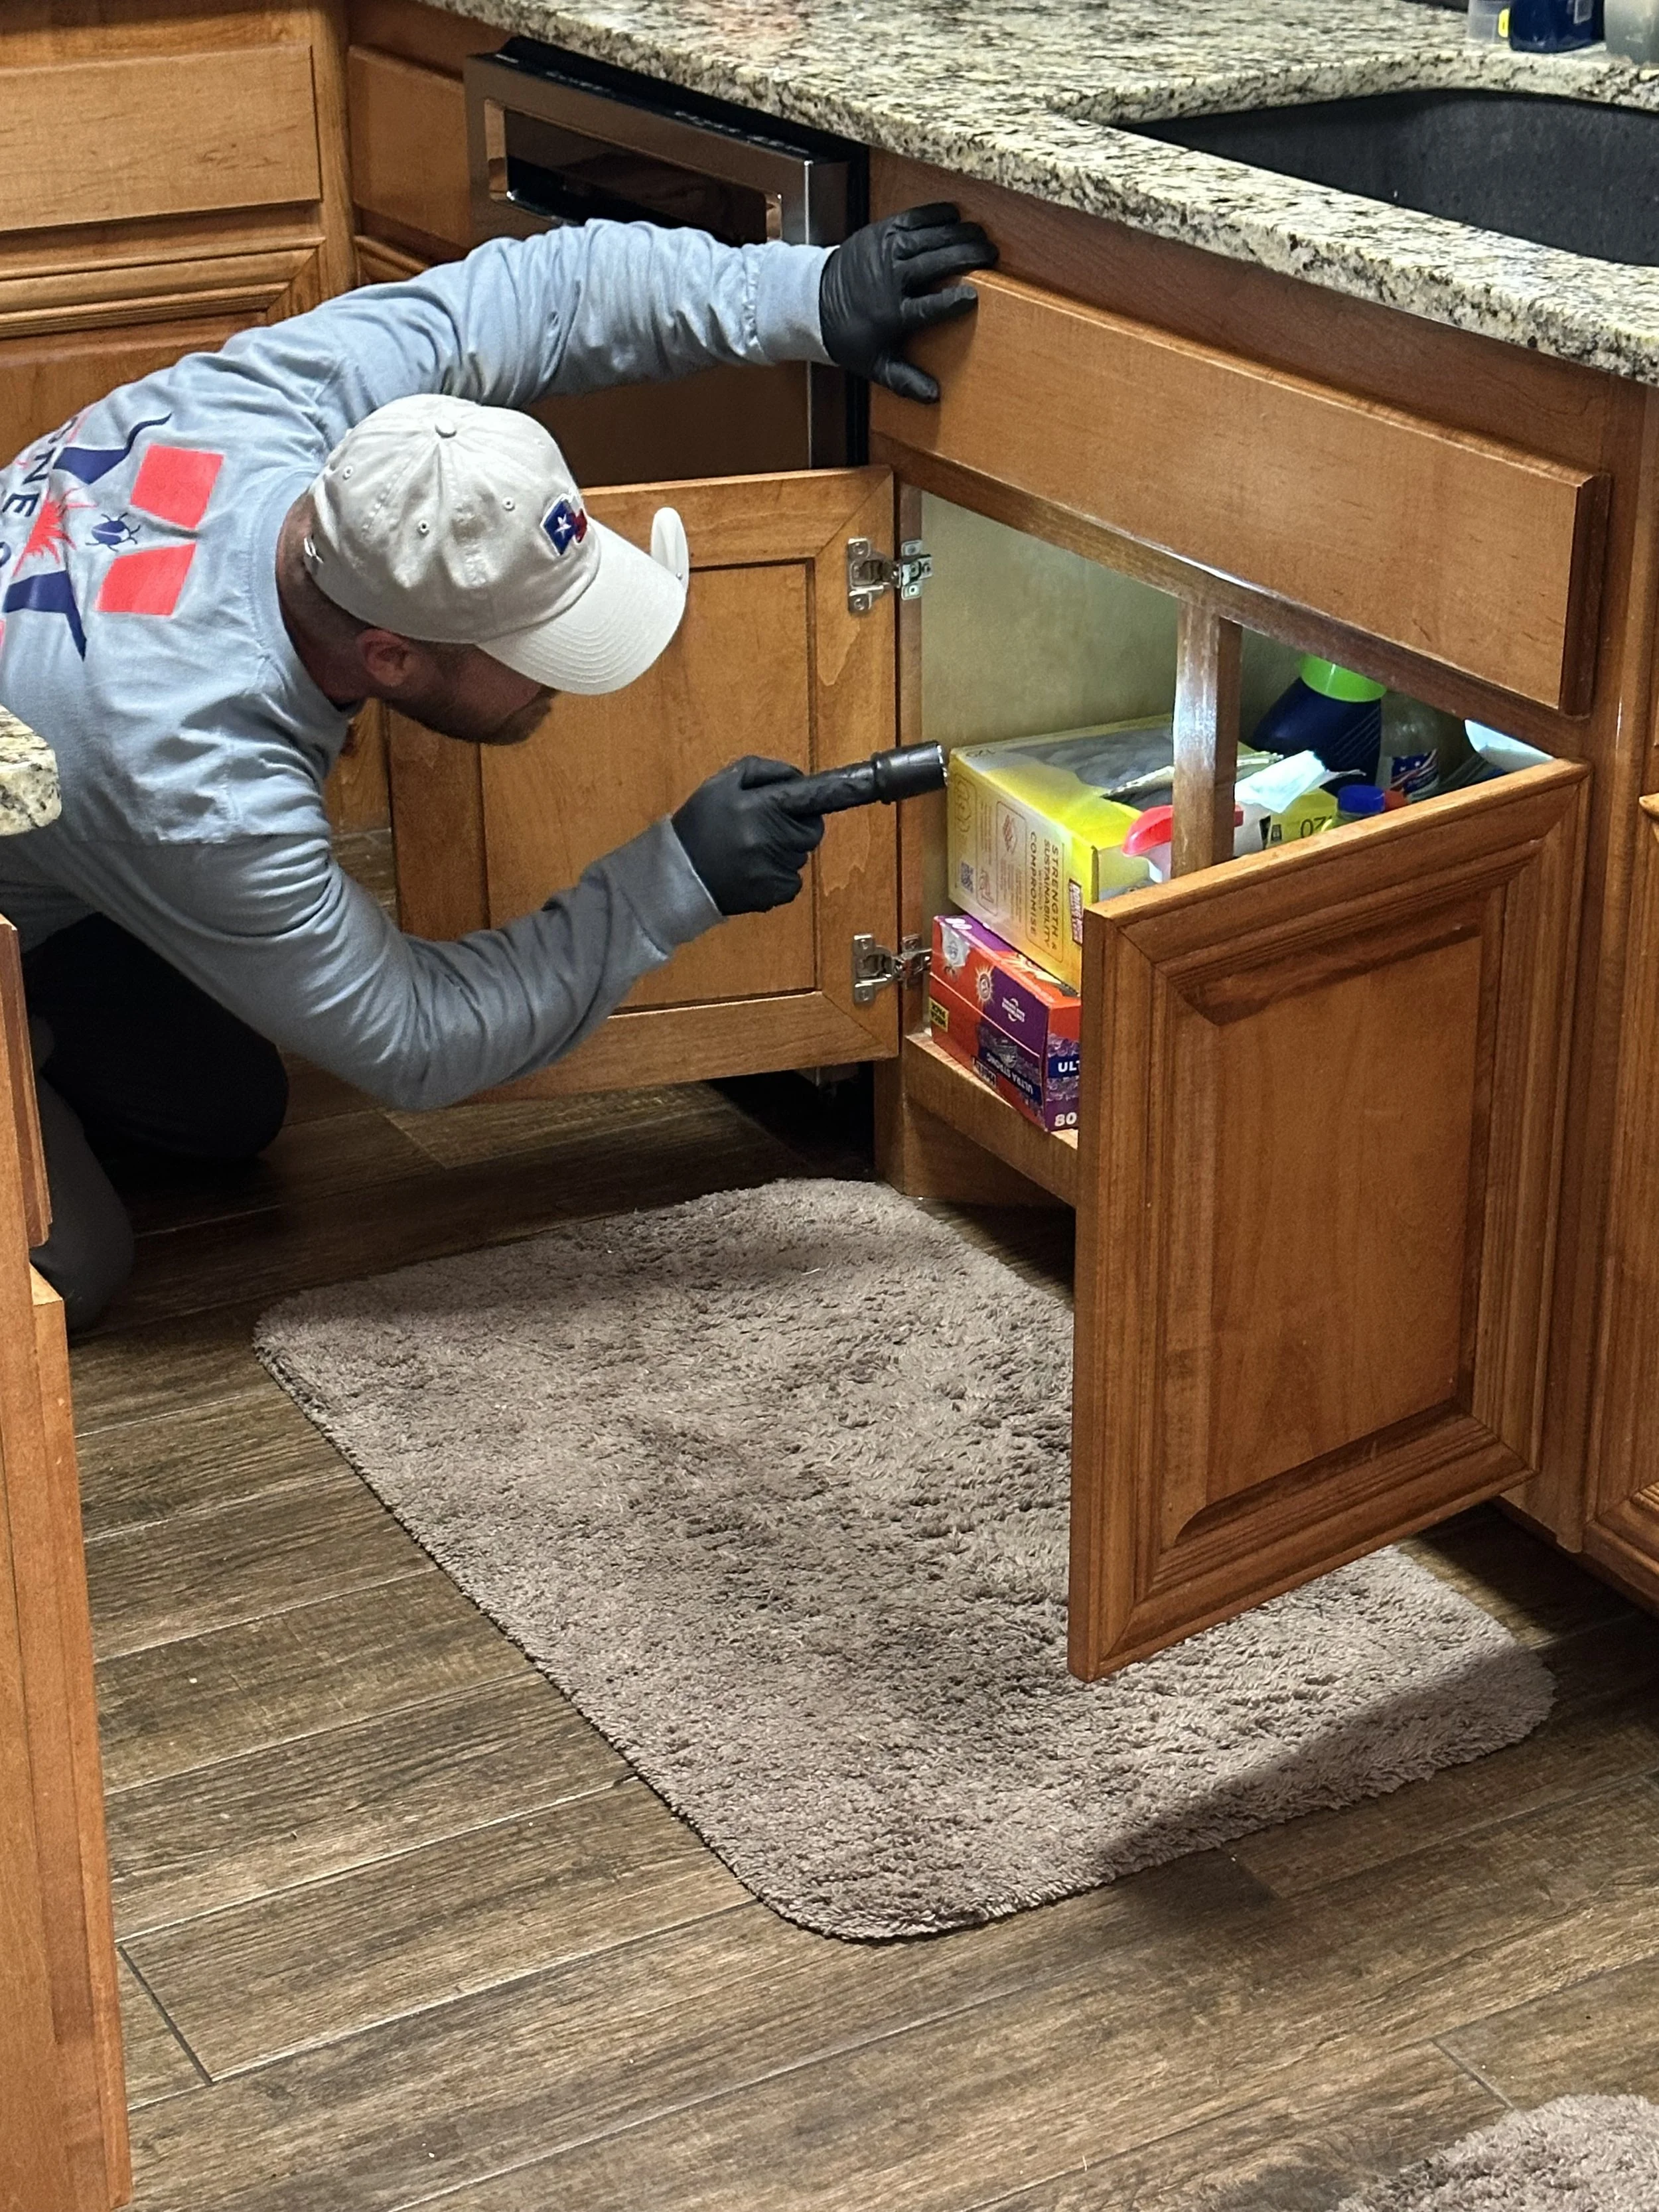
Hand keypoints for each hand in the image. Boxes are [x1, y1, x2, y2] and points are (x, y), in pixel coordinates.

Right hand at [671, 756, 825, 916]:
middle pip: (812, 831)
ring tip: (752, 852)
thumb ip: (761, 771)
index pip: (809, 798)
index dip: (827, 796)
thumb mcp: (721, 785)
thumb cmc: (699, 824)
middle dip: (798, 826)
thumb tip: (798, 778)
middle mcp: (771, 838)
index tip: (853, 790)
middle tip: (771, 827)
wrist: (676, 876)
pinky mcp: (773, 894)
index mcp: (759, 806)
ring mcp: (774, 869)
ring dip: (786, 852)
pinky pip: (793, 882)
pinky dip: (779, 877)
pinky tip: (753, 872)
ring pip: (801, 857)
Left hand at [818, 204, 997, 402]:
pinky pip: (914, 218)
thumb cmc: (850, 335)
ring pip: (930, 237)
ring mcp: (886, 250)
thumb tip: (934, 397)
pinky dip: (937, 215)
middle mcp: (890, 278)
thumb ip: (905, 381)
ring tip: (982, 236)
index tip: (973, 297)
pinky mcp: (881, 231)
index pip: (929, 307)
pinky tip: (956, 216)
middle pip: (936, 263)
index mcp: (891, 314)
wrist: (814, 300)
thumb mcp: (875, 365)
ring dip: (960, 234)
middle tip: (991, 256)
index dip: (953, 301)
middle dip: (967, 256)